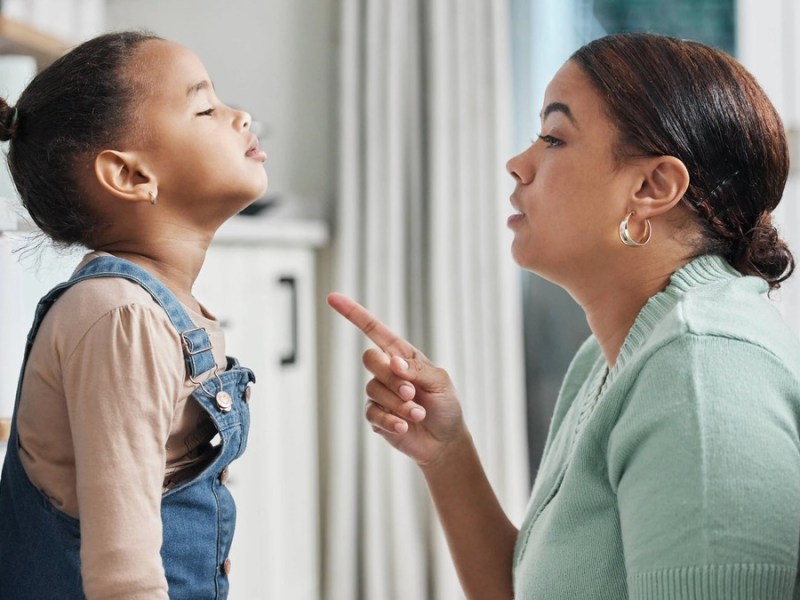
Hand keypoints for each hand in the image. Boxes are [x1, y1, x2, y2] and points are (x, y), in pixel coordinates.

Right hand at [327, 292, 465, 465]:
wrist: (444, 441)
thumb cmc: (445, 405)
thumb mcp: (440, 381)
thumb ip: (417, 369)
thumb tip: (393, 363)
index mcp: (401, 355)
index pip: (373, 329)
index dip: (353, 313)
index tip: (332, 298)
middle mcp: (387, 371)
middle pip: (370, 359)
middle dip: (391, 377)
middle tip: (411, 392)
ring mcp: (379, 393)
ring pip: (373, 389)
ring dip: (398, 404)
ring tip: (417, 414)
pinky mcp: (376, 416)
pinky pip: (372, 413)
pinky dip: (391, 420)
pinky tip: (405, 426)